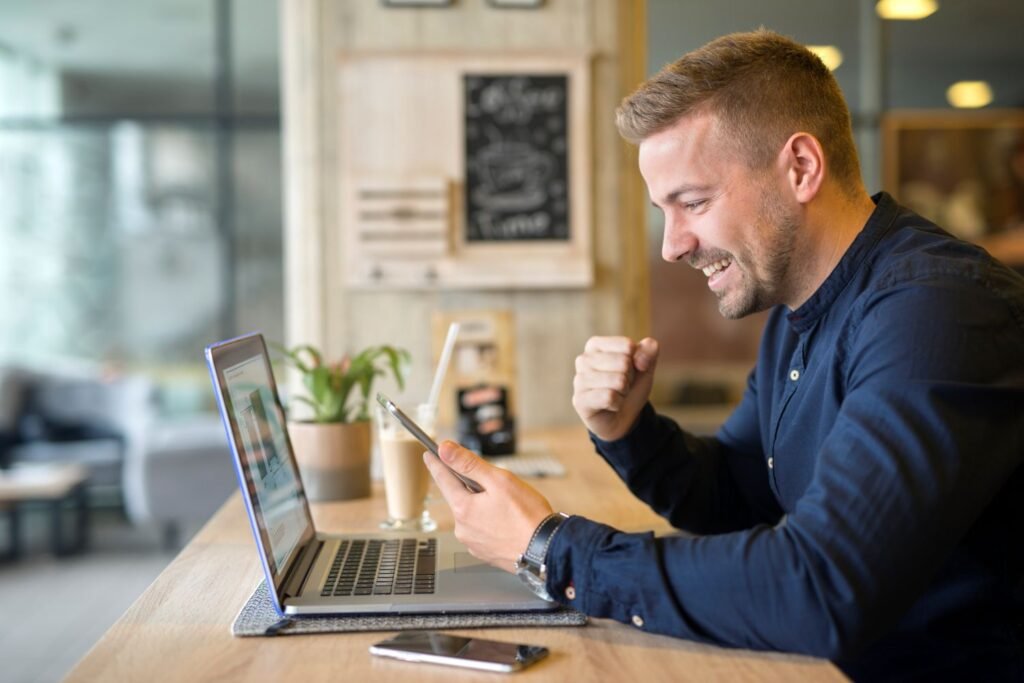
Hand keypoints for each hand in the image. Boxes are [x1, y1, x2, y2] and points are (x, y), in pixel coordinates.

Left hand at [424, 441, 553, 570]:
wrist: (547, 550)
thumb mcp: (499, 480)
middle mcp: (463, 528)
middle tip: (492, 482)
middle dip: (470, 486)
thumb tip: (445, 450)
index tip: (429, 454)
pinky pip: (481, 530)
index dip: (436, 463)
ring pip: (471, 514)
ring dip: (482, 505)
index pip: (443, 479)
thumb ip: (469, 464)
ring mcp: (473, 543)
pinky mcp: (485, 552)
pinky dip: (490, 522)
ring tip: (507, 506)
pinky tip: (507, 521)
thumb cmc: (528, 517)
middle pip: (459, 497)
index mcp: (463, 508)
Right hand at [572, 336, 658, 440]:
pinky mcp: (580, 400)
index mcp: (595, 345)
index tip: (628, 371)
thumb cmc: (629, 387)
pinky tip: (610, 406)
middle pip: (623, 362)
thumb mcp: (645, 366)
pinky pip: (609, 397)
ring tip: (615, 395)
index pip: (627, 345)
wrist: (623, 417)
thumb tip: (645, 349)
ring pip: (618, 380)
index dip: (636, 361)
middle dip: (630, 378)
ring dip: (624, 392)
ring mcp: (579, 380)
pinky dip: (617, 404)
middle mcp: (583, 359)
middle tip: (621, 386)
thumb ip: (649, 350)